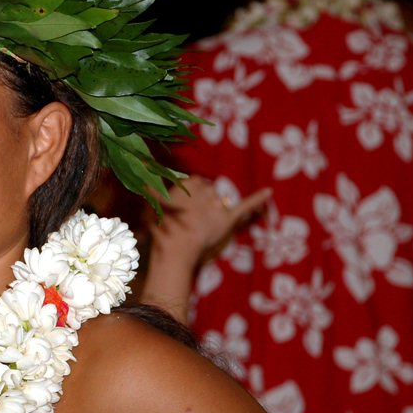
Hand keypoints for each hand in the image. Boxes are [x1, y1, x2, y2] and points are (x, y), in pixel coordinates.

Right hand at [148, 176, 271, 267]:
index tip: (184, 203)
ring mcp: (218, 204)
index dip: (189, 192)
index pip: (193, 181)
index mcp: (188, 184)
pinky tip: (269, 192)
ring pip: (220, 198)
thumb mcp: (151, 202)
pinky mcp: (228, 218)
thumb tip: (143, 164)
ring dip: (214, 206)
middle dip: (202, 199)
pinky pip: (245, 206)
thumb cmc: (161, 227)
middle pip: (208, 189)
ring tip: (203, 222)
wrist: (177, 248)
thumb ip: (151, 185)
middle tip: (191, 216)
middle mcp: (206, 190)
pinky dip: (258, 198)